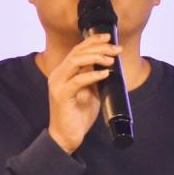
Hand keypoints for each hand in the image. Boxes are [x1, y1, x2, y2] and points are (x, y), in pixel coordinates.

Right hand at [45, 34, 121, 153]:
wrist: (66, 137)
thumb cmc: (78, 116)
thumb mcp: (90, 92)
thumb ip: (94, 78)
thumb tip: (108, 65)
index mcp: (64, 72)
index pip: (77, 50)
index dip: (93, 40)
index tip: (109, 37)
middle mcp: (58, 75)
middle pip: (78, 52)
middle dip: (99, 47)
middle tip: (116, 49)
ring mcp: (58, 84)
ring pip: (75, 61)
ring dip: (96, 57)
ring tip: (111, 60)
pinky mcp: (61, 96)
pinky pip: (78, 81)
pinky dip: (92, 75)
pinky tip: (104, 73)